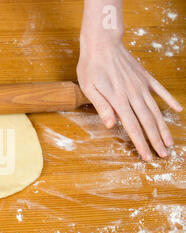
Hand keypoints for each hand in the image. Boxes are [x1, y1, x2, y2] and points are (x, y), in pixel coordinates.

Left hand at [77, 39, 182, 160]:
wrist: (102, 42)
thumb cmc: (91, 66)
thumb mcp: (88, 87)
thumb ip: (101, 106)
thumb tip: (110, 125)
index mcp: (118, 99)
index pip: (132, 126)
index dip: (140, 143)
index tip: (148, 156)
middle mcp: (133, 94)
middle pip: (148, 122)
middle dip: (156, 141)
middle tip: (165, 155)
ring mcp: (141, 85)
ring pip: (156, 109)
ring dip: (163, 127)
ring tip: (170, 142)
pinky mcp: (145, 77)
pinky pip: (160, 90)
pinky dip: (169, 100)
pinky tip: (177, 110)